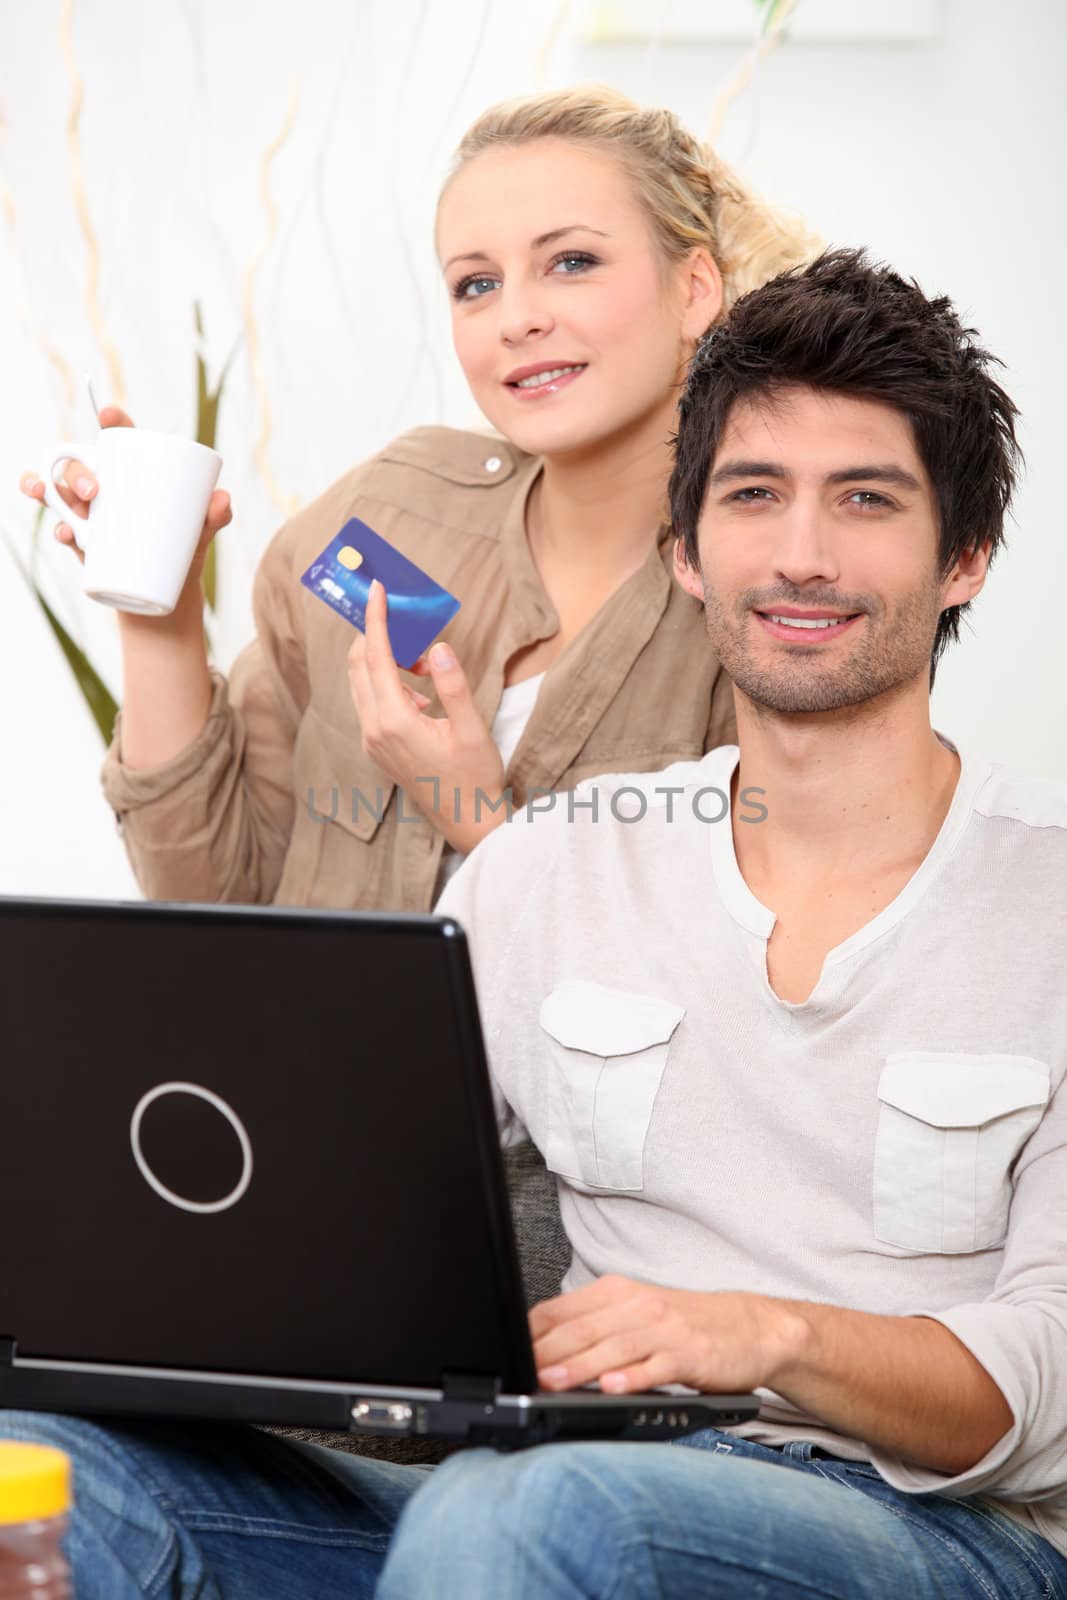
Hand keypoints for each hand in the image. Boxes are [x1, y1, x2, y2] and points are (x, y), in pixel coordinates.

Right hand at [20, 406, 231, 610]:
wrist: (169, 589)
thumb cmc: (183, 547)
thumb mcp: (201, 530)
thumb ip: (214, 516)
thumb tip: (222, 500)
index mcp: (133, 472)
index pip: (119, 440)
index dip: (111, 422)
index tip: (108, 415)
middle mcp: (105, 486)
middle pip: (79, 464)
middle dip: (78, 471)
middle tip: (96, 490)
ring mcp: (89, 513)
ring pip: (56, 490)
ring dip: (46, 488)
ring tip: (58, 500)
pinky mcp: (82, 540)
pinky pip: (59, 527)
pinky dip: (58, 528)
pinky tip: (64, 533)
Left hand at [347, 578, 506, 851]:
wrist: (467, 822)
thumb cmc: (475, 778)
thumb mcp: (472, 729)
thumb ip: (453, 686)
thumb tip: (439, 647)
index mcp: (395, 722)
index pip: (376, 657)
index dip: (376, 619)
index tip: (377, 590)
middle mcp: (374, 730)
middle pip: (359, 665)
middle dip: (380, 637)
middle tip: (413, 627)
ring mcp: (372, 741)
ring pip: (363, 683)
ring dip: (388, 662)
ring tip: (429, 669)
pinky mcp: (377, 748)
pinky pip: (373, 702)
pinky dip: (391, 685)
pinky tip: (424, 697)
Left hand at [530, 1275, 803, 1395]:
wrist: (750, 1326)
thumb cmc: (684, 1324)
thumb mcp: (634, 1314)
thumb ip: (592, 1326)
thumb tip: (538, 1348)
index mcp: (617, 1293)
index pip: (563, 1310)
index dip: (532, 1332)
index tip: (505, 1351)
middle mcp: (638, 1305)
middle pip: (583, 1328)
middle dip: (548, 1352)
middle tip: (520, 1372)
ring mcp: (664, 1329)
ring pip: (614, 1347)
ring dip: (581, 1366)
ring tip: (553, 1383)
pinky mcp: (690, 1354)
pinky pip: (656, 1366)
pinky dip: (633, 1376)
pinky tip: (612, 1387)